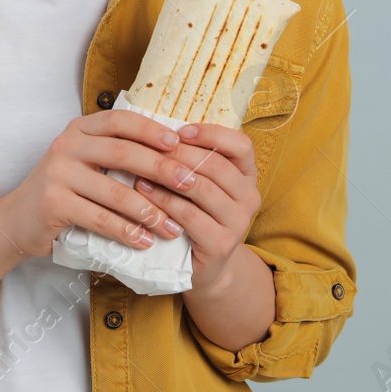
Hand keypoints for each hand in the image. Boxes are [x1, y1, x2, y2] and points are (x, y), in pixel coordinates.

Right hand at [0, 109, 205, 259]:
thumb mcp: (86, 162)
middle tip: (190, 184)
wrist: (17, 220)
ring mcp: (57, 173)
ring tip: (172, 226)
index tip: (179, 144)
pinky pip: (98, 217)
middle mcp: (67, 145)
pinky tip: (143, 240)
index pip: (120, 120)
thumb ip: (116, 154)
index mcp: (79, 129)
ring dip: (148, 210)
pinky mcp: (53, 203)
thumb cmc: (63, 190)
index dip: (151, 130)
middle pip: (123, 152)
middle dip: (161, 169)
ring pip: (114, 190)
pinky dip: (125, 230)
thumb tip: (172, 155)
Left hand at [132, 121, 260, 292]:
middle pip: (216, 165)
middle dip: (180, 154)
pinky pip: (189, 215)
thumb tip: (160, 126)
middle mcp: (249, 196)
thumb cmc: (196, 214)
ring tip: (140, 169)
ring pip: (202, 188)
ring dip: (168, 176)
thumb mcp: (200, 183)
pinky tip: (143, 192)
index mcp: (248, 175)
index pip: (240, 144)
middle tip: (149, 148)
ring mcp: (239, 222)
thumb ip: (193, 158)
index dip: (212, 134)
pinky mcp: (222, 243)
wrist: (204, 265)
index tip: (181, 131)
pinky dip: (163, 201)